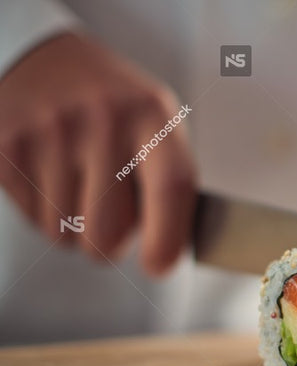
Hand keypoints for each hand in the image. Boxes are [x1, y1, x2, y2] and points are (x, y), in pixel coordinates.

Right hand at [0, 32, 194, 275]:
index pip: (171, 187)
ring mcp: (51, 130)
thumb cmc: (114, 107)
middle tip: (109, 213)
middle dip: (109, 242)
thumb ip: (170, 182)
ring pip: (65, 234)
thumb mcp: (155, 126)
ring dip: (74, 227)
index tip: (158, 266)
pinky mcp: (7, 145)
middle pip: (108, 232)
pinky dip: (44, 212)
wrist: (43, 59)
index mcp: (152, 114)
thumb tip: (171, 252)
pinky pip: (32, 219)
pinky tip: (50, 174)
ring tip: (78, 182)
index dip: (167, 239)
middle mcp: (103, 118)